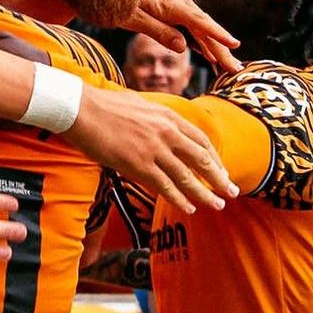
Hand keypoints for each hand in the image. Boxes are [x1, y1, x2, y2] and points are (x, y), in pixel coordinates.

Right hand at [64, 85, 236, 213]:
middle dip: (219, 178)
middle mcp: (167, 133)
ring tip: (217, 205)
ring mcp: (154, 149)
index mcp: (168, 116)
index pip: (201, 140)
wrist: (81, 109)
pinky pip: (165, 186)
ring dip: (205, 194)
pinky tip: (189, 208)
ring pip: (188, 177)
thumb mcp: (140, 104)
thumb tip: (162, 124)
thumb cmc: (104, 105)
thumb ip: (156, 117)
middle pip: (202, 160)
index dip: (215, 159)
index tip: (221, 171)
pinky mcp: (138, 164)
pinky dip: (179, 199)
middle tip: (231, 192)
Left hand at [128, 0, 240, 74]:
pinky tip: (206, 51)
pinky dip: (200, 37)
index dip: (217, 36)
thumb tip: (183, 48)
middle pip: (204, 27)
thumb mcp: (130, 17)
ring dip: (214, 45)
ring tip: (227, 64)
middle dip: (221, 48)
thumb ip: (157, 31)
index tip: (234, 46)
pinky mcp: (169, 1)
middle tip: (235, 68)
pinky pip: (190, 21)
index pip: (200, 22)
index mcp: (169, 4)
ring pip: (199, 25)